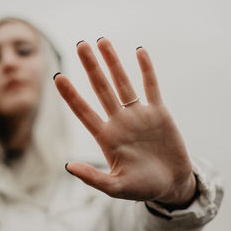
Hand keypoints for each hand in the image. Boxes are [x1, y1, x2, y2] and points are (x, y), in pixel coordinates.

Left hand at [54, 39, 195, 207]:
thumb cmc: (142, 188)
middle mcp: (119, 121)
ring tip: (102, 41)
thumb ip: (94, 178)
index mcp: (106, 137)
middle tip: (80, 45)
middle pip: (101, 89)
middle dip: (91, 67)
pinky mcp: (159, 113)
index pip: (84, 111)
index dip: (71, 95)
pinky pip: (151, 87)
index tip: (58, 77)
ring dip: (113, 62)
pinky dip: (146, 70)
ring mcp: (138, 115)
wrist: (171, 185)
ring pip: (123, 83)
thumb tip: (68, 166)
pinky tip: (139, 52)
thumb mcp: (116, 188)